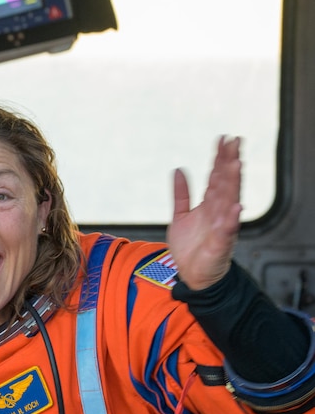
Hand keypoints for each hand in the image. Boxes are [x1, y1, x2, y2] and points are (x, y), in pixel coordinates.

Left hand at [167, 136, 241, 290]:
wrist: (192, 274)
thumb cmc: (191, 247)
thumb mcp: (180, 216)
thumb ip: (180, 194)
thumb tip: (177, 170)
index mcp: (209, 205)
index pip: (216, 176)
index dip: (219, 158)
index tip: (223, 139)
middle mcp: (218, 212)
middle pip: (225, 183)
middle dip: (229, 163)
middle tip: (234, 142)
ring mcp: (221, 227)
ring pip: (228, 201)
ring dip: (233, 183)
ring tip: (236, 164)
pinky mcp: (220, 244)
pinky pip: (227, 230)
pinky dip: (231, 219)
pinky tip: (236, 207)